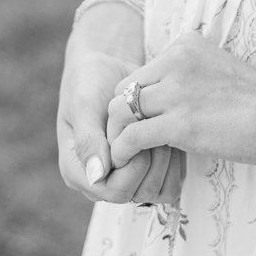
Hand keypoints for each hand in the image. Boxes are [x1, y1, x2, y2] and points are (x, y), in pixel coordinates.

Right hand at [57, 41, 185, 207]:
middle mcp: (102, 179)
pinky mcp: (145, 164)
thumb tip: (96, 177)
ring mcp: (124, 173)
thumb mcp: (83, 104)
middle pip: (138, 193)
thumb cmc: (88, 80)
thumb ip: (87, 140)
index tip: (139, 134)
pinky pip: (168, 180)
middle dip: (153, 162)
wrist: (106, 63)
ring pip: (156, 190)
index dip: (132, 168)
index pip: (114, 191)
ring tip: (166, 129)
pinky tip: (174, 133)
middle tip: (157, 128)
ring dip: (167, 161)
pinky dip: (176, 161)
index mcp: (79, 171)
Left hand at [108, 31, 255, 171]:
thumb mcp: (217, 72)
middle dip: (121, 119)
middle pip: (123, 90)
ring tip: (127, 156)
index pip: (140, 75)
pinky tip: (130, 163)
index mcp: (185, 45)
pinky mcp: (178, 123)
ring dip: (118, 137)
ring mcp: (176, 90)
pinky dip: (123, 152)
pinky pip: (130, 136)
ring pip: (119, 111)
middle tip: (129, 144)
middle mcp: (175, 60)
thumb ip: (190, 79)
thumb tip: (169, 106)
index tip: (144, 126)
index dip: (137, 104)